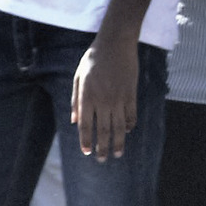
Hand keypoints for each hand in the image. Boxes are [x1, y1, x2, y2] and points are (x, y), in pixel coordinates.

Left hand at [71, 30, 140, 161]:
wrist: (115, 45)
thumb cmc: (92, 60)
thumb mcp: (78, 78)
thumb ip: (76, 101)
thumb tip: (73, 121)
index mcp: (87, 97)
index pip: (86, 125)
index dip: (86, 140)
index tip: (87, 152)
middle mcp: (103, 101)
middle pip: (104, 130)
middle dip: (103, 147)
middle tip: (103, 160)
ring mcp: (119, 98)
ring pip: (119, 126)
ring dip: (118, 142)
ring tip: (117, 154)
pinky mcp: (131, 94)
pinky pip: (132, 115)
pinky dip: (129, 125)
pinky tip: (127, 132)